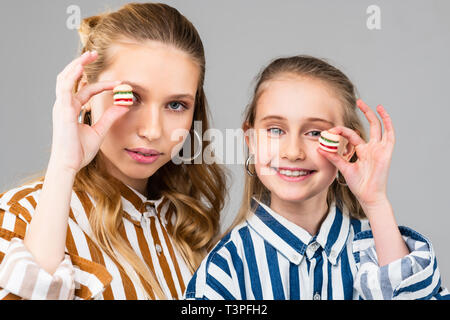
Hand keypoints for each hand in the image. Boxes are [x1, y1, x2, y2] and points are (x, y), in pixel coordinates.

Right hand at [50, 51, 129, 172]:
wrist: (70, 164)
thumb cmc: (79, 152)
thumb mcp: (100, 131)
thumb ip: (111, 117)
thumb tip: (125, 105)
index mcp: (72, 110)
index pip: (87, 91)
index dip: (102, 85)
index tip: (119, 83)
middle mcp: (65, 105)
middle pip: (72, 79)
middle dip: (82, 65)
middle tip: (94, 54)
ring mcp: (61, 106)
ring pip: (66, 78)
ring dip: (77, 64)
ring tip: (88, 55)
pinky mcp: (62, 109)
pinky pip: (65, 87)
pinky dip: (72, 75)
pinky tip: (81, 67)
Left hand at [317, 99, 394, 209]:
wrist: (368, 196)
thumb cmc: (358, 185)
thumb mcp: (343, 168)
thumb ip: (333, 157)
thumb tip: (320, 148)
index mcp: (362, 151)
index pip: (352, 135)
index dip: (341, 131)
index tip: (330, 129)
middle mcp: (371, 148)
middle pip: (370, 126)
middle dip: (365, 113)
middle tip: (358, 101)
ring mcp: (379, 149)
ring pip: (379, 127)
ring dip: (374, 115)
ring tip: (369, 104)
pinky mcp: (386, 152)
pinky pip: (389, 135)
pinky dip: (388, 124)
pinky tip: (383, 113)